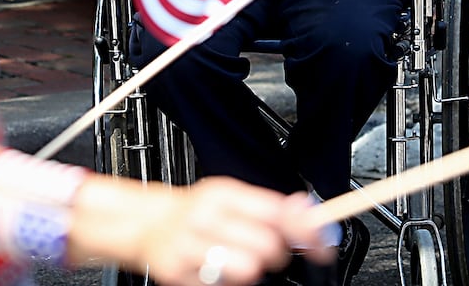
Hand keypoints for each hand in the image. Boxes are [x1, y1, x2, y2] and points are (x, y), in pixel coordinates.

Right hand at [144, 181, 330, 285]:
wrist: (147, 223)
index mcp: (224, 193)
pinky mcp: (177, 274)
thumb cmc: (195, 211)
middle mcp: (206, 216)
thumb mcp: (230, 197)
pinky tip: (221, 270)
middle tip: (269, 251)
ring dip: (255, 271)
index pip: (276, 210)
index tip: (321, 243)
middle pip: (267, 245)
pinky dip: (229, 283)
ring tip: (244, 261)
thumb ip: (268, 206)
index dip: (305, 230)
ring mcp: (190, 245)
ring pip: (249, 269)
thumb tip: (308, 209)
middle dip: (277, 254)